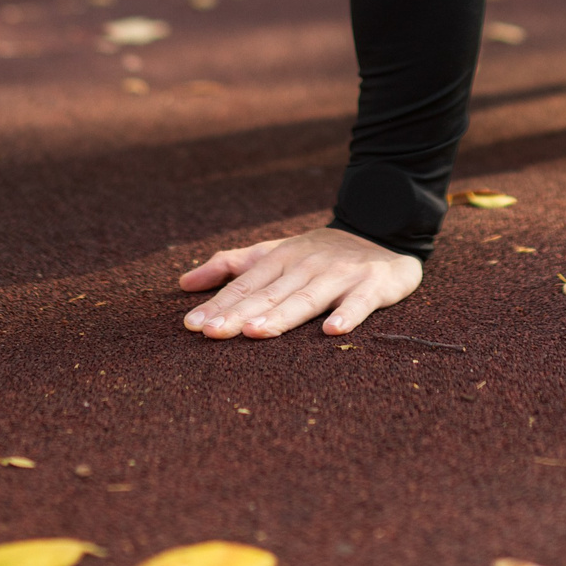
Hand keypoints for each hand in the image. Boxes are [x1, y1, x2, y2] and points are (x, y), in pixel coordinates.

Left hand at [178, 226, 422, 338]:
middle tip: (212, 333)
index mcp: (282, 258)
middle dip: (240, 313)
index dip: (219, 304)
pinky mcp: (372, 285)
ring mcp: (340, 275)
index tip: (193, 325)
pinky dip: (348, 314)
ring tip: (255, 332)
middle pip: (270, 294)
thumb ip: (231, 266)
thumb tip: (183, 283)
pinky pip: (360, 303)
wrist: (383, 233)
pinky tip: (333, 331)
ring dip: (282, 315)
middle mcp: (307, 265)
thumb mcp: (274, 253)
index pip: (245, 284)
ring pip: (307, 299)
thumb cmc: (319, 254)